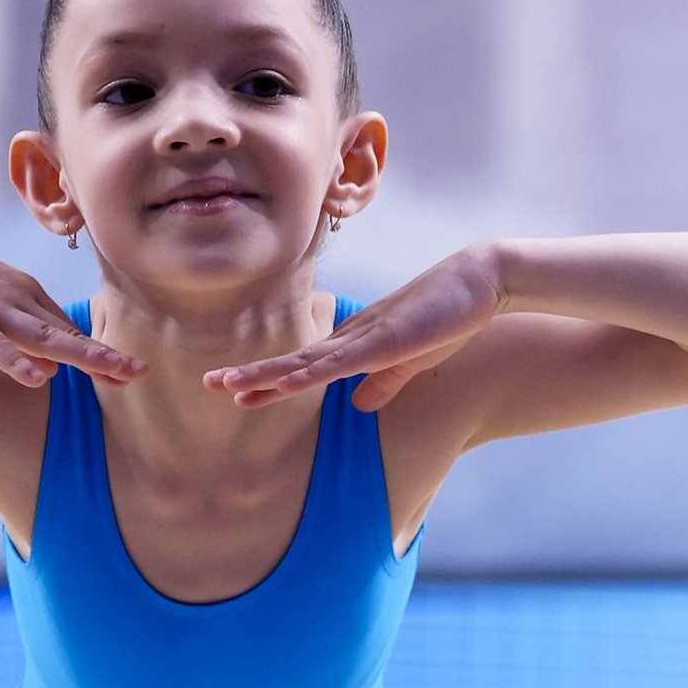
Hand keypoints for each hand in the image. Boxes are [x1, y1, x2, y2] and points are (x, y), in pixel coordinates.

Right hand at [0, 216, 141, 388]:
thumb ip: (20, 331)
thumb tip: (52, 367)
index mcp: (25, 295)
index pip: (70, 330)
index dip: (101, 354)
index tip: (133, 374)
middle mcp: (16, 297)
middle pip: (67, 333)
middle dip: (105, 356)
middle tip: (142, 374)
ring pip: (41, 336)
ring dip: (80, 356)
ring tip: (113, 373)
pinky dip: (15, 360)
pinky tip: (38, 379)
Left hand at [208, 246, 504, 410]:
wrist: (480, 281)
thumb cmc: (448, 317)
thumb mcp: (411, 360)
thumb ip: (383, 383)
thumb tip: (357, 405)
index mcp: (356, 344)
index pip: (302, 366)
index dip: (267, 379)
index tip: (232, 390)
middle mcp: (351, 338)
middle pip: (292, 360)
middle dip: (250, 374)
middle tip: (207, 382)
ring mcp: (366, 338)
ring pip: (306, 361)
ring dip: (267, 374)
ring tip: (228, 385)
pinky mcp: (387, 341)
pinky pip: (342, 363)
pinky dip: (311, 374)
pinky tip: (286, 383)